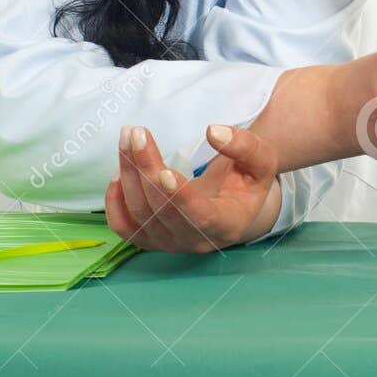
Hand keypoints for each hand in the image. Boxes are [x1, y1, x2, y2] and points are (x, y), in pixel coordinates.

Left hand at [104, 123, 279, 252]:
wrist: (233, 203)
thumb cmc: (247, 180)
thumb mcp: (262, 161)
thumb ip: (245, 146)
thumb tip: (213, 132)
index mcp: (228, 224)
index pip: (201, 216)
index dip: (180, 197)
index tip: (164, 172)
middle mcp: (196, 240)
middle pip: (162, 210)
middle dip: (146, 169)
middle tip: (136, 132)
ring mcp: (170, 244)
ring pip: (140, 213)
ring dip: (129, 173)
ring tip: (127, 139)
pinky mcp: (150, 241)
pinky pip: (124, 227)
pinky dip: (115, 200)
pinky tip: (119, 172)